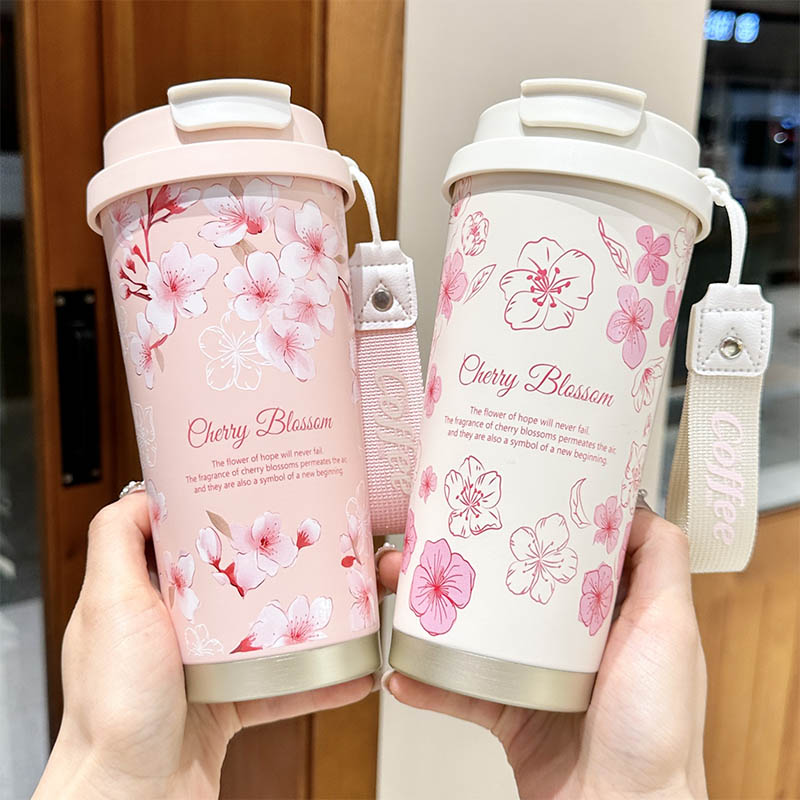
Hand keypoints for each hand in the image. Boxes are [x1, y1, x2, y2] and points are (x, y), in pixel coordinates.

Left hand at [34, 493, 373, 799]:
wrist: (132, 797)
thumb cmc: (114, 705)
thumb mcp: (108, 601)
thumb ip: (116, 540)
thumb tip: (143, 491)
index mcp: (145, 596)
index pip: (183, 539)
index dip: (217, 513)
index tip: (253, 491)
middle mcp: (174, 628)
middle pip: (233, 580)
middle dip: (274, 562)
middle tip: (313, 539)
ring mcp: (205, 666)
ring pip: (265, 630)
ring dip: (305, 618)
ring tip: (342, 597)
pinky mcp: (232, 702)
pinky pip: (283, 685)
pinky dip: (317, 680)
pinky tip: (350, 669)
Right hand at [379, 507, 707, 799]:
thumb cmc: (654, 727)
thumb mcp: (670, 627)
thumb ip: (660, 562)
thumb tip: (630, 502)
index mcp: (609, 613)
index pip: (566, 551)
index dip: (533, 519)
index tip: (499, 492)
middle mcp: (572, 640)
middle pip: (508, 585)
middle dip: (463, 560)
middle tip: (425, 538)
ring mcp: (536, 677)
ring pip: (475, 633)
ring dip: (432, 613)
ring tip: (398, 586)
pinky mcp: (509, 715)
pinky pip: (460, 691)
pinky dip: (429, 682)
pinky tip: (403, 670)